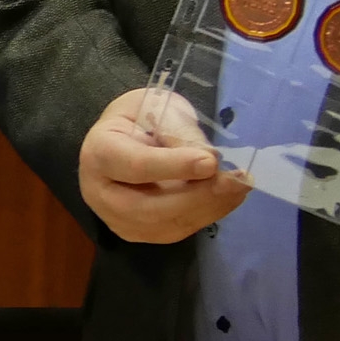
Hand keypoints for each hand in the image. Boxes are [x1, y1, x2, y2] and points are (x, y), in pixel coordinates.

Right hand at [79, 87, 250, 244]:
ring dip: (208, 208)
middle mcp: (100, 193)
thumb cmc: (139, 117)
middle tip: (235, 181)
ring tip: (240, 187)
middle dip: (197, 197)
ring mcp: (117, 218)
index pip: (135, 165)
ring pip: (165, 225)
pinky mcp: (138, 232)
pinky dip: (206, 215)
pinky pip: (175, 230)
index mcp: (99, 152)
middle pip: (149, 207)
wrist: (122, 139)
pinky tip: (228, 197)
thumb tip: (210, 160)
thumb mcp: (157, 108)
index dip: (174, 166)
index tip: (211, 163)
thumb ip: (178, 132)